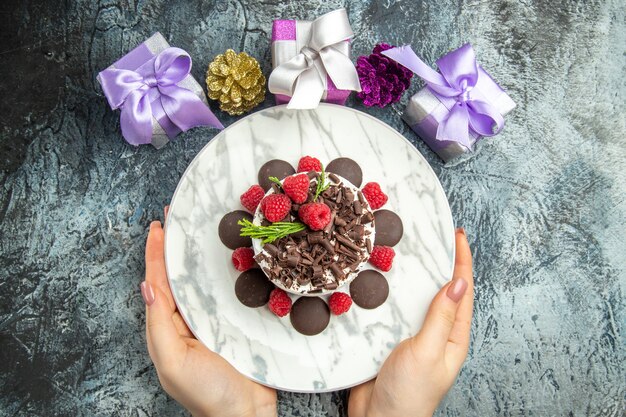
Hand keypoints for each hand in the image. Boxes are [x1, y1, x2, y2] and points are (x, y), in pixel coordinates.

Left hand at [141, 208, 276, 416]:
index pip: (158, 282)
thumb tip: (147, 286)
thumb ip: (159, 325)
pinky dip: (224, 272)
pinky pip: (225, 292)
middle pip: (178, 276)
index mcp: (167, 327)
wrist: (246, 414)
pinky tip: (230, 258)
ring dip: (198, 255)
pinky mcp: (234, 322)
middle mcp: (187, 320)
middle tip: (176, 218)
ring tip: (198, 229)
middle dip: (175, 247)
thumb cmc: (208, 393)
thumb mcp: (173, 361)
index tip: (158, 226)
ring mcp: (211, 320)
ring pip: (201, 281)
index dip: (156, 254)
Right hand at [348, 228, 473, 416]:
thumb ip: (441, 318)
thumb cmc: (410, 394)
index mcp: (453, 336)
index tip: (458, 236)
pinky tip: (384, 281)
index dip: (461, 261)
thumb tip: (457, 284)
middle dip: (440, 262)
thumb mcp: (428, 352)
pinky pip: (395, 309)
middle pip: (441, 290)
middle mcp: (436, 333)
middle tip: (433, 235)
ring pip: (417, 297)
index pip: (462, 291)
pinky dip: (393, 292)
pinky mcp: (392, 338)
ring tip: (410, 251)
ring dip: (415, 275)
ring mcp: (414, 336)